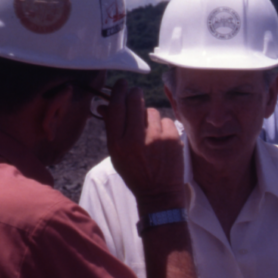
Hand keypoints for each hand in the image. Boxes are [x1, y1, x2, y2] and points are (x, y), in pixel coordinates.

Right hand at [101, 79, 184, 209]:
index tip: (121, 84)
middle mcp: (136, 138)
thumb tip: (105, 104)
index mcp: (118, 143)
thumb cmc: (134, 172)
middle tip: (135, 94)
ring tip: (149, 132)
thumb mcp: (116, 154)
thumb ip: (112, 128)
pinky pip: (165, 120)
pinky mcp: (173, 138)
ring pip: (151, 111)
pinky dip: (162, 126)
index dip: (118, 91)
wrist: (159, 193)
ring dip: (148, 116)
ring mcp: (156, 138)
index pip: (116, 107)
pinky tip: (161, 139)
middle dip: (134, 94)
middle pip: (134, 101)